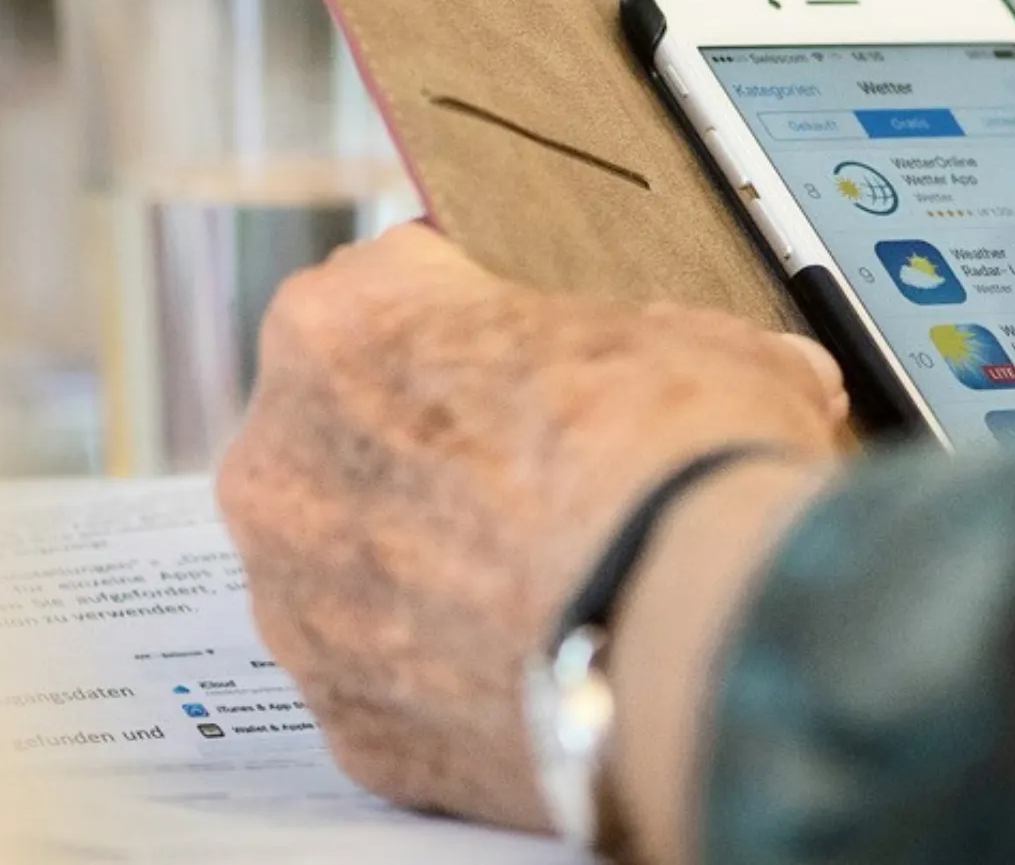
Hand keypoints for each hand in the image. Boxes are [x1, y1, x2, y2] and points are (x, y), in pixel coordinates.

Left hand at [215, 229, 849, 854]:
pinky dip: (450, 670)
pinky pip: (390, 679)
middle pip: (346, 433)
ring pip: (353, 567)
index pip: (387, 290)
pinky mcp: (343, 723)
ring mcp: (296, 607)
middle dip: (432, 448)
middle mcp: (280, 462)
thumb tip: (733, 367)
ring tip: (551, 575)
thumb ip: (662, 340)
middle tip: (544, 469)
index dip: (470, 316)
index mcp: (341, 327)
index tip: (523, 352)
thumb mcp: (699, 337)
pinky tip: (542, 654)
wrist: (701, 634)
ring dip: (429, 566)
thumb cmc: (677, 460)